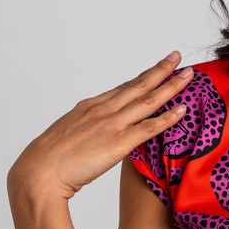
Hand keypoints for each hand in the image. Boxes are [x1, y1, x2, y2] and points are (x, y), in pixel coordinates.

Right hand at [7, 51, 190, 200]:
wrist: (40, 172)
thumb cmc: (51, 159)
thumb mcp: (70, 134)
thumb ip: (88, 128)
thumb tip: (98, 131)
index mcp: (91, 106)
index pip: (124, 87)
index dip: (144, 76)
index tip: (158, 67)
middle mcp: (103, 110)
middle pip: (139, 85)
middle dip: (161, 70)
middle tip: (178, 56)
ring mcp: (111, 125)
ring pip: (148, 100)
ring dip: (170, 86)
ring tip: (188, 75)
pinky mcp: (117, 143)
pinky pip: (148, 128)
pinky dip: (167, 118)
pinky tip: (183, 109)